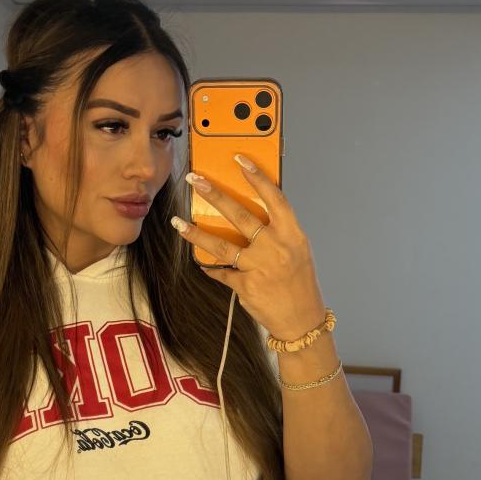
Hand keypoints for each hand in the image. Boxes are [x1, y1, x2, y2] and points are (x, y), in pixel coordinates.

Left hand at [173, 156, 327, 340]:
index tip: (240, 159)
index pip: (274, 198)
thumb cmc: (300, 283)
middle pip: (240, 215)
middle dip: (215, 195)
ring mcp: (259, 267)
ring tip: (178, 222)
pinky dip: (210, 266)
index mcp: (292, 234)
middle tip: (195, 180)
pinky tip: (200, 260)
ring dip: (196, 232)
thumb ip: (278, 231)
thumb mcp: (297, 250)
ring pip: (221, 245)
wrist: (302, 320)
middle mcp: (275, 248)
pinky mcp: (245, 286)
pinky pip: (221, 272)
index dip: (257, 177)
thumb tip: (252, 212)